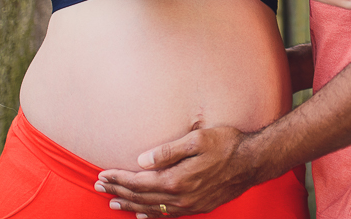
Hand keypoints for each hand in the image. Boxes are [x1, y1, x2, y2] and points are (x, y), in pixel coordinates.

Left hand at [95, 126, 258, 216]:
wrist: (252, 162)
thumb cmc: (226, 144)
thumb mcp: (198, 139)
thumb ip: (168, 150)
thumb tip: (142, 160)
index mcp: (177, 179)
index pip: (139, 181)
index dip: (118, 178)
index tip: (102, 174)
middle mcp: (180, 197)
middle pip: (141, 196)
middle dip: (118, 191)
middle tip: (98, 186)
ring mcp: (189, 205)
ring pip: (151, 209)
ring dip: (129, 205)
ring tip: (112, 202)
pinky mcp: (197, 207)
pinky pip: (168, 215)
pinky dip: (150, 215)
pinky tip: (141, 214)